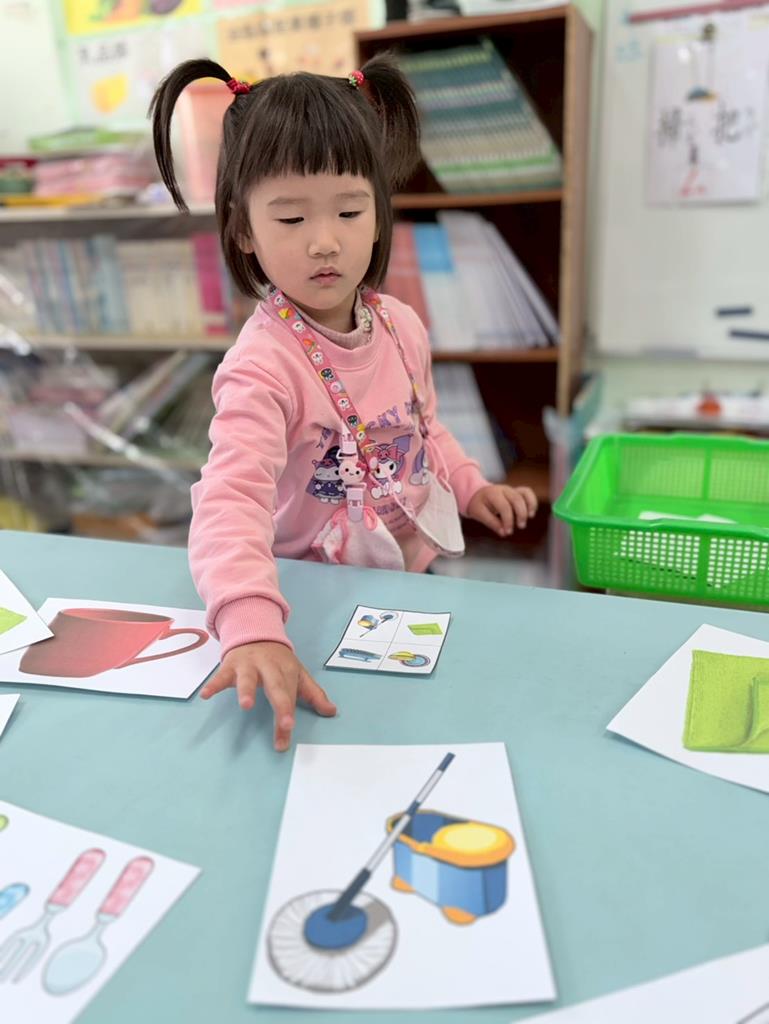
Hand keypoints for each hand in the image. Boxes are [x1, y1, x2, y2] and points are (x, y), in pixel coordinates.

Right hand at [201, 641, 335, 751]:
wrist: (255, 632)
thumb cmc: (277, 661)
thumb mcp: (297, 674)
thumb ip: (313, 694)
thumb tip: (331, 712)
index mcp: (287, 670)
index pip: (290, 697)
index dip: (288, 715)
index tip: (286, 736)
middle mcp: (269, 666)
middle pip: (276, 686)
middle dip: (281, 705)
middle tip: (285, 725)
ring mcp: (249, 665)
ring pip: (248, 678)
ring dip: (247, 690)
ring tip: (246, 705)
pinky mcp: (230, 665)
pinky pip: (221, 675)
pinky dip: (213, 684)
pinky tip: (206, 695)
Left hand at [467, 484, 537, 537]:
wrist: (477, 494)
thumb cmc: (478, 504)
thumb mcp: (479, 514)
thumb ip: (491, 523)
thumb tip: (503, 532)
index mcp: (492, 493)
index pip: (504, 506)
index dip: (508, 520)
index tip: (508, 532)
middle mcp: (503, 489)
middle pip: (517, 499)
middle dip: (521, 514)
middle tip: (520, 526)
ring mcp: (511, 489)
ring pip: (524, 493)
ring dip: (529, 506)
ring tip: (529, 517)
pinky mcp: (516, 492)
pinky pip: (527, 493)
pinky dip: (532, 501)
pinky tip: (531, 513)